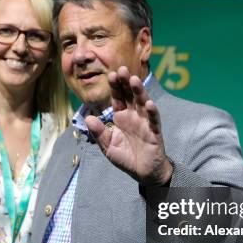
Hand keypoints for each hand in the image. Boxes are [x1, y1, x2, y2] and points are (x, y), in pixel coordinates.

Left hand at [85, 66, 172, 185]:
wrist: (143, 173)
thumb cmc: (126, 157)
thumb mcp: (108, 146)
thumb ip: (99, 133)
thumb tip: (88, 119)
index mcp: (121, 117)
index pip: (118, 98)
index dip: (115, 87)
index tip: (111, 74)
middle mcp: (134, 116)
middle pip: (130, 96)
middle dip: (126, 83)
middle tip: (122, 69)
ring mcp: (145, 122)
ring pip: (142, 103)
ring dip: (139, 92)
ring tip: (134, 80)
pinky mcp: (154, 132)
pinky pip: (154, 120)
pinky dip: (152, 112)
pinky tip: (149, 104)